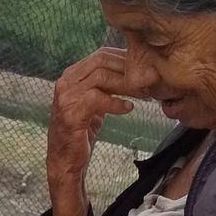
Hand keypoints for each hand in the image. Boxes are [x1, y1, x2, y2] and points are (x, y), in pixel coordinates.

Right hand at [47, 48, 138, 209]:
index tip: (145, 67)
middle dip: (129, 69)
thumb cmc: (81, 131)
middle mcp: (65, 83)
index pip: (101, 55)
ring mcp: (66, 98)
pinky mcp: (71, 114)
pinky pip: (98, 99)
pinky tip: (128, 108)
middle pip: (101, 62)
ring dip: (127, 85)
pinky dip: (116, 103)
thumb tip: (132, 70)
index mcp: (70, 76)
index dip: (125, 58)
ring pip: (102, 78)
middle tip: (150, 78)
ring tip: (144, 93)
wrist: (65, 160)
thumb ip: (105, 85)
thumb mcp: (93, 102)